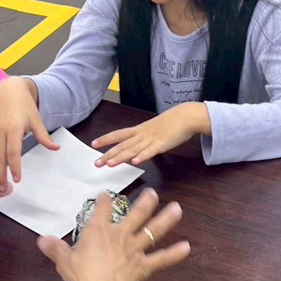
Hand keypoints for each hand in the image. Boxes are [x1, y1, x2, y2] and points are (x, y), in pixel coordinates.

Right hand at [0, 76, 57, 188]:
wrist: (8, 88)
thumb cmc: (24, 104)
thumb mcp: (36, 119)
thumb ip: (44, 136)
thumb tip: (56, 149)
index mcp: (14, 128)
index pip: (14, 152)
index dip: (15, 166)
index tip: (16, 179)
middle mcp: (0, 130)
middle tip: (0, 188)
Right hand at [38, 190, 188, 280]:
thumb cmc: (82, 275)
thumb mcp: (64, 261)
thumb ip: (55, 248)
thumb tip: (41, 239)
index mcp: (98, 231)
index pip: (102, 210)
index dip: (105, 200)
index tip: (106, 193)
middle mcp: (120, 235)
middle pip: (135, 214)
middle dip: (145, 202)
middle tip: (153, 193)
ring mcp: (134, 249)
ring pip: (152, 231)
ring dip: (165, 220)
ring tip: (177, 209)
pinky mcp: (144, 265)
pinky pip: (161, 259)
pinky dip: (174, 254)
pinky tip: (186, 247)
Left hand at [91, 103, 207, 166]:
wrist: (186, 116)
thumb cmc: (172, 123)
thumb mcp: (154, 130)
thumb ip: (145, 140)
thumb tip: (137, 149)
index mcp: (140, 130)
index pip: (119, 134)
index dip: (106, 139)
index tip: (93, 144)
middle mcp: (142, 134)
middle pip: (122, 145)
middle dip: (109, 154)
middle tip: (96, 163)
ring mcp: (152, 139)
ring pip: (133, 149)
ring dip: (121, 157)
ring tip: (109, 164)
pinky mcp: (163, 144)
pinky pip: (151, 151)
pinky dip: (143, 156)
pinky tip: (135, 162)